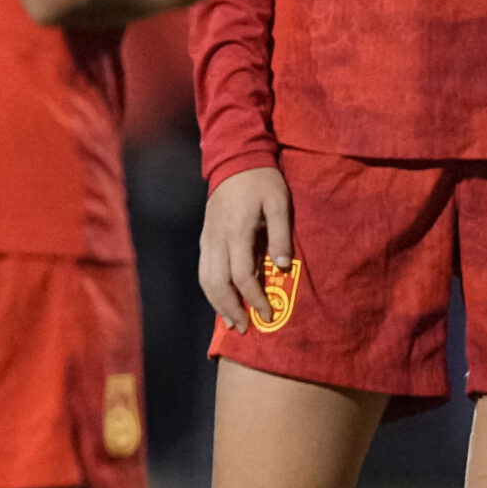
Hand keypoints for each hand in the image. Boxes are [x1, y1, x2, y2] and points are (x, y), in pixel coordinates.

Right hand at [198, 164, 292, 331]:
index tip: (268, 313)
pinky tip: (222, 299)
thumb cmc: (261, 181)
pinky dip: (211, 290)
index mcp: (236, 233)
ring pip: (205, 280)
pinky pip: (204, 270)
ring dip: (217, 303)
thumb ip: (281, 235)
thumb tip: (282, 266)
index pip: (241, 276)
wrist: (234, 160)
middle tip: (245, 327)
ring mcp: (207, 240)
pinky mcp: (205, 238)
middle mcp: (216, 240)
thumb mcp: (279, 204)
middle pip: (217, 284)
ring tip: (231, 320)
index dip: (253, 298)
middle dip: (230, 309)